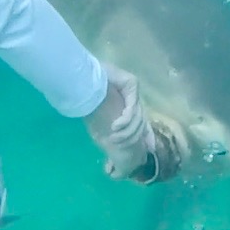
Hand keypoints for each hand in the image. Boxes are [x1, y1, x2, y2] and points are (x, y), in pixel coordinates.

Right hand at [84, 65, 158, 181]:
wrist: (79, 77)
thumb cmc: (85, 97)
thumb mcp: (99, 120)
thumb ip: (111, 129)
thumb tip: (115, 153)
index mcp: (128, 104)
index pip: (143, 122)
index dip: (148, 135)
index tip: (150, 148)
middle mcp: (133, 97)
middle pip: (141, 123)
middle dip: (131, 138)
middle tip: (115, 142)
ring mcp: (134, 90)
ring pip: (138, 118)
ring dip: (125, 132)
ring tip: (113, 136)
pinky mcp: (132, 84)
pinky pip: (132, 108)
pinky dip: (124, 120)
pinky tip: (115, 126)